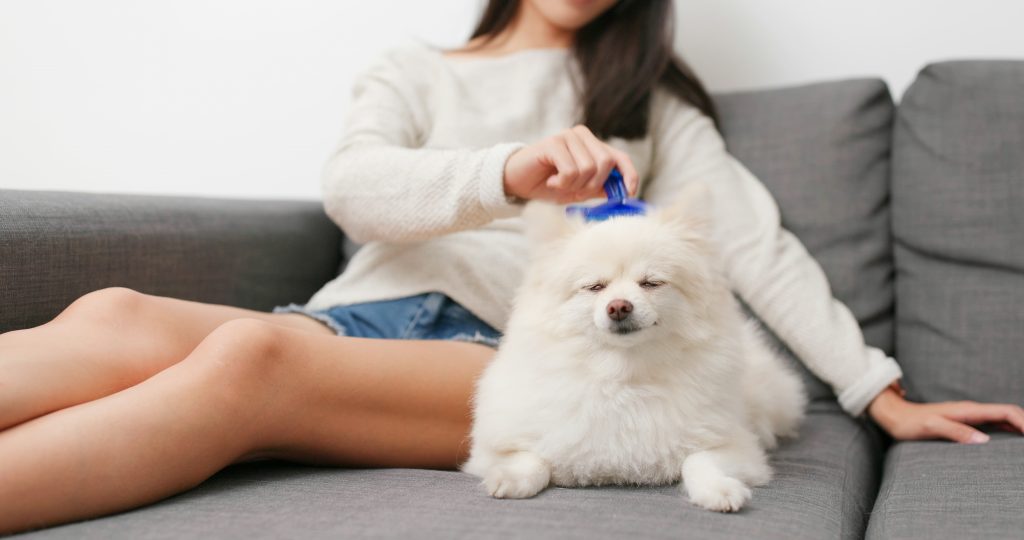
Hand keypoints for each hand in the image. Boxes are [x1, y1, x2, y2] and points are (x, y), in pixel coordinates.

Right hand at [503, 125, 638, 203]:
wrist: (517, 182)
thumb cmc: (547, 185)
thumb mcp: (578, 190)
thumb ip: (599, 188)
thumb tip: (622, 191)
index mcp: (592, 146)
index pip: (620, 157)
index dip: (629, 174)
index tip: (629, 193)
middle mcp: (582, 136)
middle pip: (606, 163)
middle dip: (593, 185)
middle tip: (576, 192)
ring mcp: (568, 137)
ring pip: (588, 168)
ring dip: (574, 185)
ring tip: (559, 184)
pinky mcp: (554, 142)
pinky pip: (571, 169)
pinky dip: (563, 182)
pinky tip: (551, 181)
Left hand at [867, 387, 1023, 443]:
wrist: (894, 415)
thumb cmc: (910, 422)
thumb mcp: (931, 427)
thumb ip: (956, 431)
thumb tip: (984, 441)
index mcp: (968, 410)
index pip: (1007, 411)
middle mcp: (972, 411)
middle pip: (1010, 414)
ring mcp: (970, 416)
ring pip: (1004, 418)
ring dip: (1020, 427)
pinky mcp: (965, 422)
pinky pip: (994, 424)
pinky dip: (1009, 430)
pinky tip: (1013, 441)